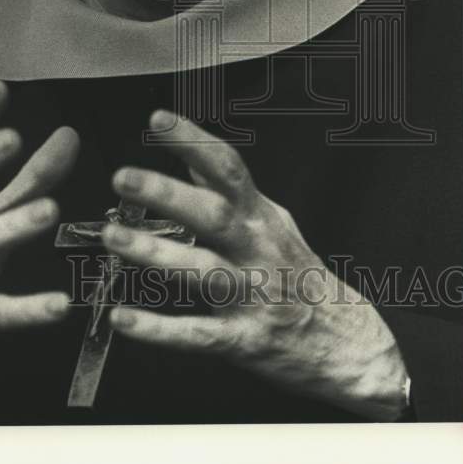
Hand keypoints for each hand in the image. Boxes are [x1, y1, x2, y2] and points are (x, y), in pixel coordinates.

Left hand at [102, 111, 408, 420]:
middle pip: (214, 214)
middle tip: (124, 178)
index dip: (194, 141)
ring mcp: (254, 295)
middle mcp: (258, 250)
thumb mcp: (273, 223)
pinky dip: (159, 330)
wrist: (347, 344)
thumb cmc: (301, 277)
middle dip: (169, 194)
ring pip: (203, 270)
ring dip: (156, 254)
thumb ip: (232, 193)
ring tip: (115, 237)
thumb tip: (194, 157)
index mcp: (261, 218)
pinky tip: (123, 319)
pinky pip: (198, 335)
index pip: (229, 168)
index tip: (158, 119)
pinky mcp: (245, 340)